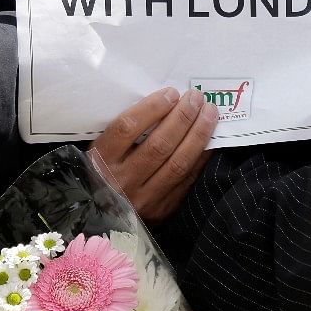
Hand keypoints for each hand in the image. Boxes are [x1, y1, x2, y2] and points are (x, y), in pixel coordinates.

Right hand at [91, 87, 216, 223]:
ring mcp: (144, 198)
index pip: (127, 129)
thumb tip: (163, 103)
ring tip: (209, 113)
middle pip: (159, 145)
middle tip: (196, 98)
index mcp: (100, 161)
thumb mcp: (101, 151)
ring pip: (178, 163)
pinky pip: (187, 179)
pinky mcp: (163, 209)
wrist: (101, 218)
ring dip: (198, 135)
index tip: (170, 93)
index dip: (151, 108)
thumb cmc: (102, 173)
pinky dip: (201, 157)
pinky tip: (210, 140)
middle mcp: (122, 181)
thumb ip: (124, 132)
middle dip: (182, 118)